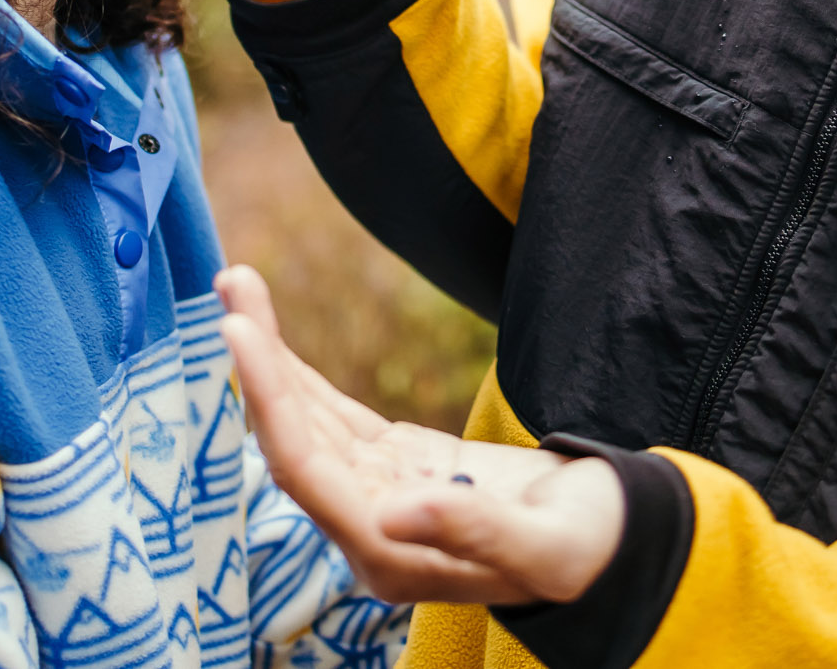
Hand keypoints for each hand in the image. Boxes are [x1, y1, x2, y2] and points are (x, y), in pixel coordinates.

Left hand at [215, 265, 623, 604]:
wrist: (605, 545)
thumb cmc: (584, 549)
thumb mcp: (545, 545)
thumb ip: (472, 530)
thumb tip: (393, 511)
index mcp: (389, 553)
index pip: (306, 470)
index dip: (269, 401)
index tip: (237, 334)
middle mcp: (366, 526)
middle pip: (292, 437)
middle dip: (257, 360)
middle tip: (231, 282)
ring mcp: (375, 493)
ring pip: (306, 419)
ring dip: (269, 355)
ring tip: (237, 284)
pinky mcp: (394, 464)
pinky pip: (333, 414)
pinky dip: (300, 370)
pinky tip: (268, 332)